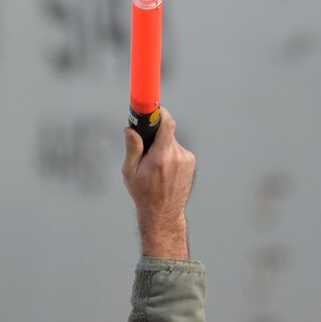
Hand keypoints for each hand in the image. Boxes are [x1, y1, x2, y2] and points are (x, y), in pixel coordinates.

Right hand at [123, 108, 194, 258]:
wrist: (163, 212)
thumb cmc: (143, 193)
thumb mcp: (130, 172)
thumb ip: (132, 148)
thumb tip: (130, 129)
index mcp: (161, 157)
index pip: (167, 124)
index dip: (161, 113)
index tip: (155, 109)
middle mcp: (177, 156)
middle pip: (166, 133)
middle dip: (156, 136)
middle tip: (146, 149)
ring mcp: (187, 159)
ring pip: (171, 142)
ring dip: (162, 147)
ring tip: (155, 167)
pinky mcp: (191, 162)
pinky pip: (177, 150)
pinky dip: (170, 155)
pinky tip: (164, 171)